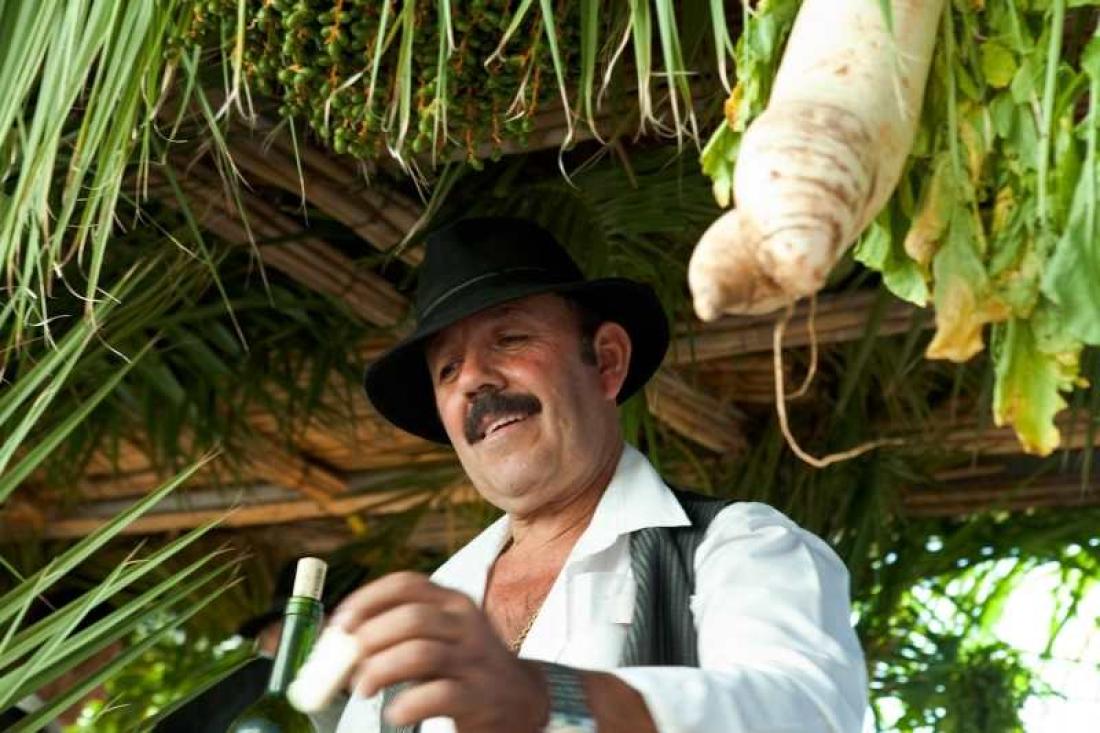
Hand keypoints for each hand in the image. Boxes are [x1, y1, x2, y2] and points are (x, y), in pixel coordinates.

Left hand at [329, 571, 549, 732]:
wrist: (521, 700)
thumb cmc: (465, 666)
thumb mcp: (442, 636)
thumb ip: (401, 633)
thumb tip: (341, 643)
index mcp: (453, 602)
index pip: (406, 584)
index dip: (367, 600)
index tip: (340, 624)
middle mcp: (467, 624)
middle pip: (410, 618)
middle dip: (369, 640)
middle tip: (348, 665)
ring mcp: (476, 660)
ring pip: (420, 654)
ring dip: (380, 671)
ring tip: (364, 689)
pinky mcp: (480, 697)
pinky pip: (438, 696)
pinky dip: (407, 705)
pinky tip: (395, 713)